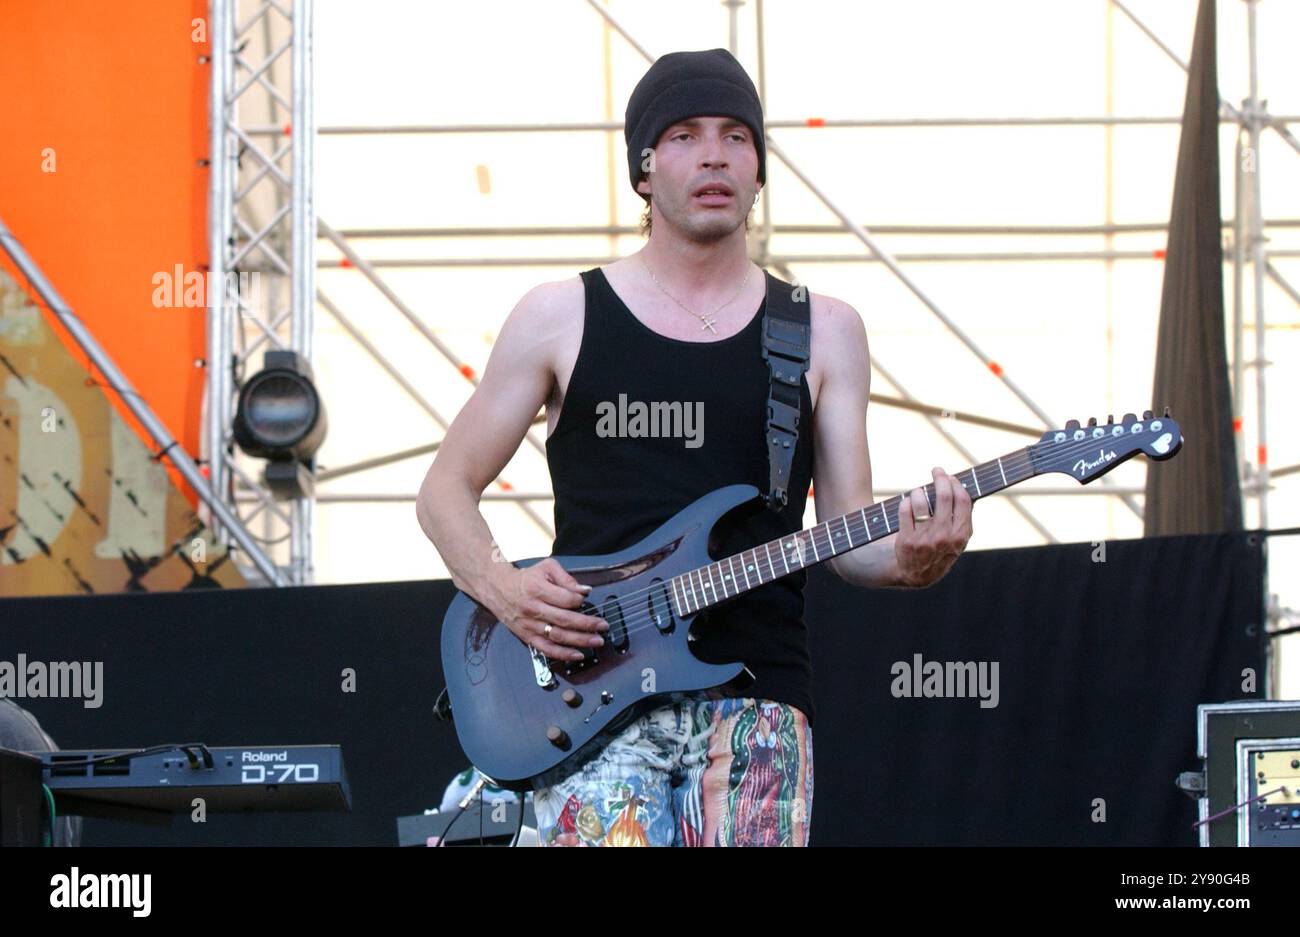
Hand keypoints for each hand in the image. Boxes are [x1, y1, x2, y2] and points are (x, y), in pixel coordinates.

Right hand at [488, 558, 608, 660]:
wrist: (499, 589)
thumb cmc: (526, 579)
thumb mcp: (546, 568)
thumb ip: (567, 578)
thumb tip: (584, 590)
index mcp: (537, 589)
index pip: (565, 599)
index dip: (579, 600)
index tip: (586, 599)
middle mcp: (533, 609)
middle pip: (565, 620)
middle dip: (587, 624)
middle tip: (603, 626)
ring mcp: (530, 625)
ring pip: (558, 636)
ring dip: (580, 641)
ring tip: (596, 641)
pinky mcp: (527, 636)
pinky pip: (546, 649)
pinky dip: (562, 654)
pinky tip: (577, 655)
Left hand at [896, 466, 972, 587]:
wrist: (917, 575)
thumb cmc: (940, 550)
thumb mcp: (958, 539)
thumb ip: (964, 517)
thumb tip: (966, 488)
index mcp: (961, 534)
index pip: (963, 500)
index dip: (956, 484)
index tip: (950, 477)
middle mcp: (945, 536)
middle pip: (944, 496)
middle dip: (940, 478)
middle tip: (936, 471)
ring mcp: (925, 539)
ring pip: (921, 501)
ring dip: (919, 491)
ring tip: (918, 493)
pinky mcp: (907, 540)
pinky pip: (905, 510)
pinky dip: (906, 502)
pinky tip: (908, 504)